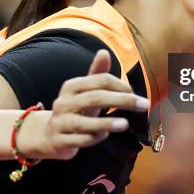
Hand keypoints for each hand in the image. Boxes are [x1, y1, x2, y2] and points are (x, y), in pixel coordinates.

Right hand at [19, 50, 149, 159]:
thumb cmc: (75, 110)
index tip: (135, 93)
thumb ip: (96, 74)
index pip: (99, 81)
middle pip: (95, 98)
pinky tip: (104, 136)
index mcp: (71, 86)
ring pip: (84, 122)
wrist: (49, 135)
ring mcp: (60, 122)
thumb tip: (104, 52)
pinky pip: (79, 140)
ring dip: (107, 123)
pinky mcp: (60, 141)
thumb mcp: (85, 92)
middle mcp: (64, 102)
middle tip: (144, 105)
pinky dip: (93, 138)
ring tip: (125, 124)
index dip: (119, 85)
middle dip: (122, 101)